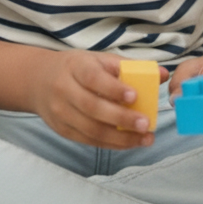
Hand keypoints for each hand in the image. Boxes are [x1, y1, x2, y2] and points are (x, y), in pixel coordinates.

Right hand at [30, 50, 168, 148]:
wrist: (39, 81)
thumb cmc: (76, 68)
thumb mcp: (97, 59)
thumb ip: (128, 67)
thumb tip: (163, 74)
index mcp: (75, 66)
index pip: (93, 78)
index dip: (113, 88)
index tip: (135, 96)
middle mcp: (64, 89)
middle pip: (92, 107)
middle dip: (121, 118)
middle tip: (146, 124)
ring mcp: (61, 112)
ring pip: (91, 129)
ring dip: (120, 138)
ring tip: (144, 138)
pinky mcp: (62, 130)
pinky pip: (89, 141)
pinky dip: (111, 144)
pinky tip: (129, 143)